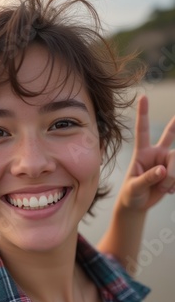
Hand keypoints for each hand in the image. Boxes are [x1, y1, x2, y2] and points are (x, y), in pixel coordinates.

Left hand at [119, 95, 174, 210]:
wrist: (137, 205)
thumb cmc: (130, 194)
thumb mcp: (134, 187)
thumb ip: (147, 178)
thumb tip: (163, 170)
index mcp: (142, 153)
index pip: (143, 130)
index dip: (143, 113)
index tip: (143, 96)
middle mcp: (155, 153)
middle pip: (170, 140)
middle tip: (174, 143)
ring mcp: (166, 162)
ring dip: (172, 178)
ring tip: (164, 189)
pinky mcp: (173, 172)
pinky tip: (169, 191)